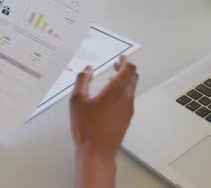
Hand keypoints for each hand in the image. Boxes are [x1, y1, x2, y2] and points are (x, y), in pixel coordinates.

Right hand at [70, 56, 137, 187]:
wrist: (97, 152)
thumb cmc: (87, 126)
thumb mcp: (77, 100)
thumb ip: (82, 81)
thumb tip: (88, 69)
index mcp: (117, 90)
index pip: (130, 69)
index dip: (126, 61)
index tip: (121, 57)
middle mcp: (127, 98)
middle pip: (133, 78)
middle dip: (126, 69)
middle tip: (116, 64)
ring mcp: (129, 109)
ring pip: (131, 89)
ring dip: (124, 81)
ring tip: (111, 78)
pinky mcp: (127, 118)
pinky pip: (128, 99)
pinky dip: (123, 92)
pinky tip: (110, 97)